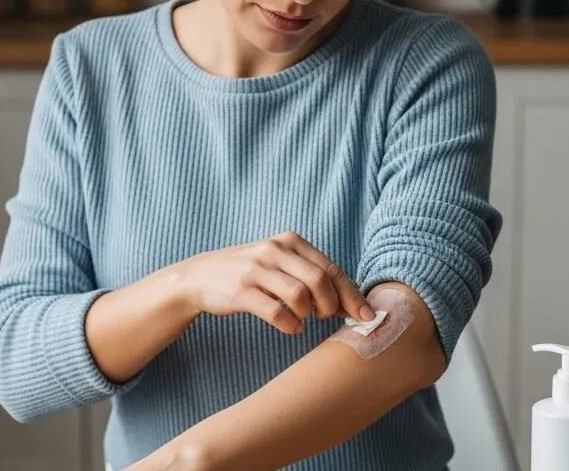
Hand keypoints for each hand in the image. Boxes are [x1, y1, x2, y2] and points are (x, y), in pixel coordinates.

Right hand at [172, 231, 375, 333]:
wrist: (201, 276)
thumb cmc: (252, 274)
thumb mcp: (282, 265)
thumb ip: (314, 278)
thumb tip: (352, 304)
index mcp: (291, 241)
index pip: (332, 269)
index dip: (352, 295)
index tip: (367, 315)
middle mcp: (275, 250)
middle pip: (320, 281)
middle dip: (331, 306)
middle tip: (325, 317)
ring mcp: (256, 269)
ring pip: (300, 296)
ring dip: (308, 314)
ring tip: (303, 318)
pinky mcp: (240, 291)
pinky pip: (275, 312)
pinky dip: (289, 324)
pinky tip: (290, 327)